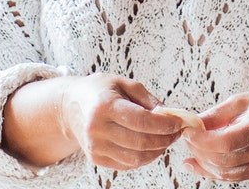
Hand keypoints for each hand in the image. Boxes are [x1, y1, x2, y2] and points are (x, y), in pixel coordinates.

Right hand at [59, 75, 183, 170]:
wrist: (69, 105)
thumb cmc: (99, 91)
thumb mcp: (123, 83)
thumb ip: (147, 99)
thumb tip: (170, 115)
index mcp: (105, 106)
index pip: (141, 120)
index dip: (165, 124)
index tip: (179, 122)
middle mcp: (97, 129)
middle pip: (140, 142)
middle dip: (165, 139)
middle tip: (177, 132)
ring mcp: (95, 146)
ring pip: (136, 158)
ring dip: (157, 151)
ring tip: (166, 139)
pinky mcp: (96, 158)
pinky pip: (127, 164)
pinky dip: (144, 158)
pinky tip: (151, 147)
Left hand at [181, 90, 248, 182]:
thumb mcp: (243, 100)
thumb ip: (217, 114)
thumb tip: (193, 124)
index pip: (227, 141)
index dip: (203, 140)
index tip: (188, 131)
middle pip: (223, 159)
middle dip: (199, 150)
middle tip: (187, 137)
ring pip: (225, 172)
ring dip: (203, 162)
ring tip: (191, 148)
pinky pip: (231, 177)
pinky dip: (211, 171)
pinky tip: (196, 162)